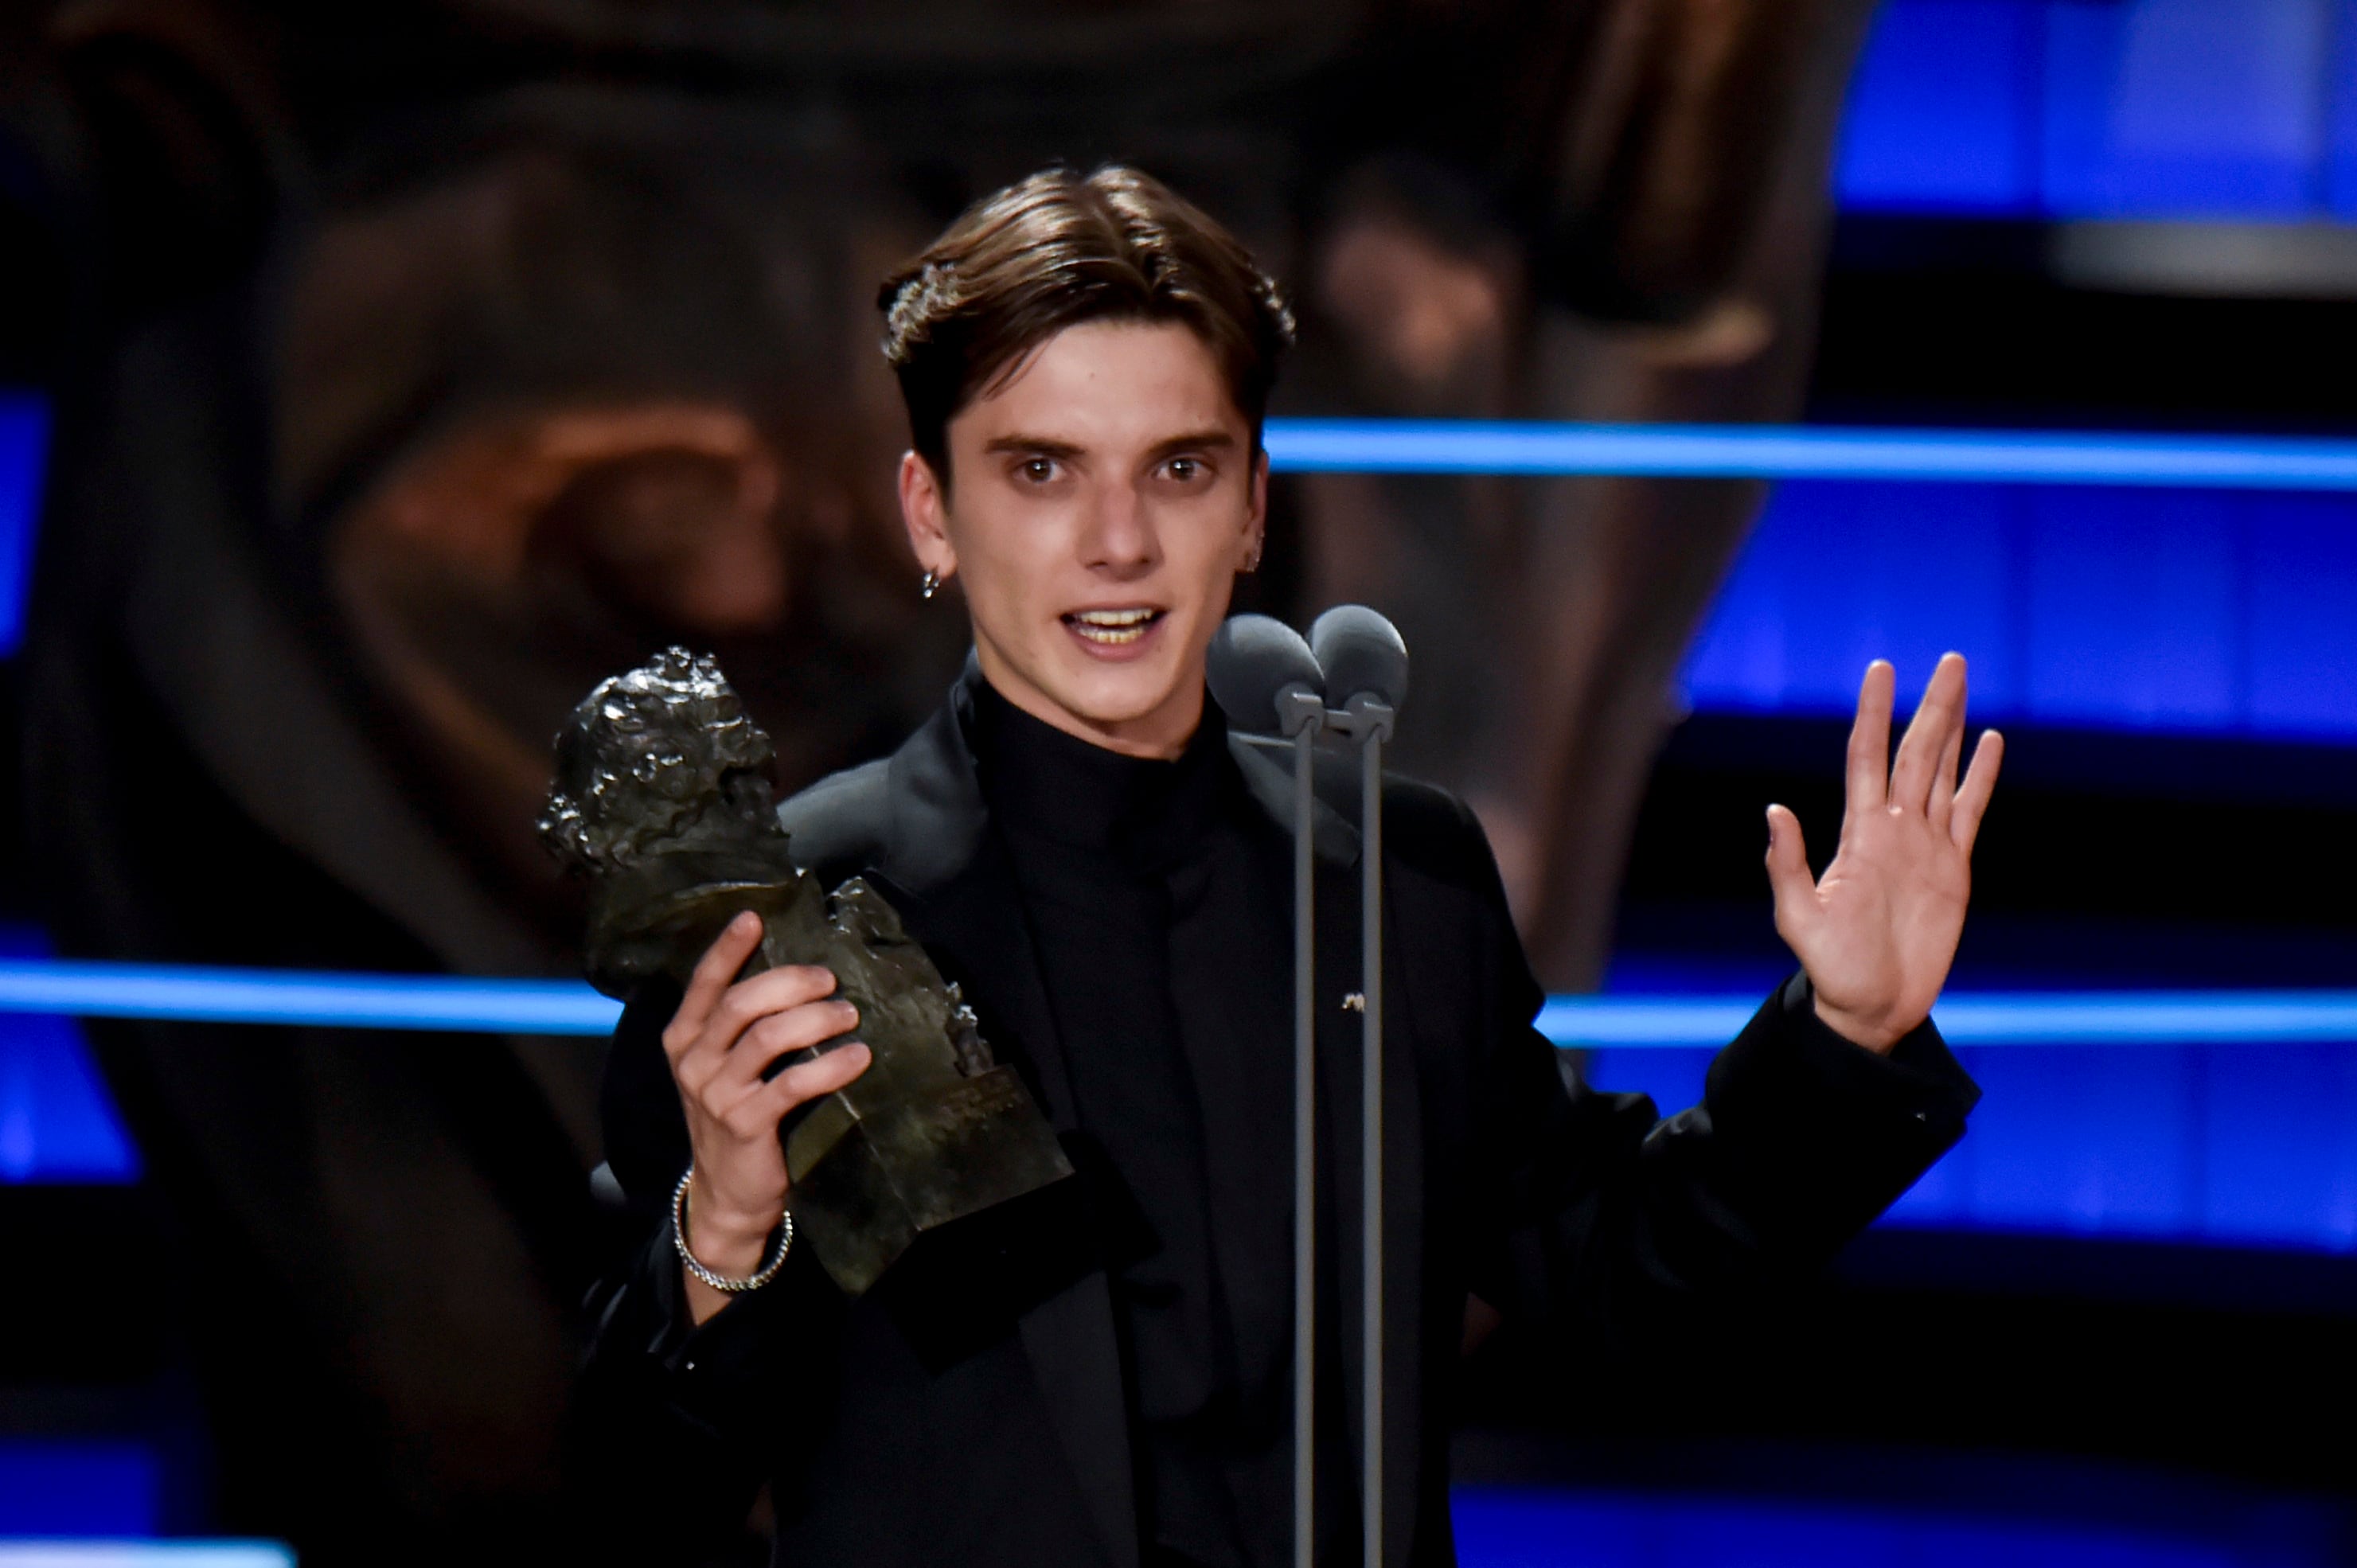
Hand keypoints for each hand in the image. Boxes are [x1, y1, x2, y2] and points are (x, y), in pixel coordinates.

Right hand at [663, 910, 870, 1319]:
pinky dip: (829, 1067)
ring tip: (849, 1015)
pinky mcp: (745, 1125)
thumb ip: (746, 1026)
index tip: (754, 917)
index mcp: (684, 1039)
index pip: (703, 984)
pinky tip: (858, 1058)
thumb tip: (802, 976)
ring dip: (815, 1019)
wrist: (728, 1193)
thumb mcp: (727, 1068)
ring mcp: (716, 1095)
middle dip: (790, 982)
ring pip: (766, 1038)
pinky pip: (791, 1085)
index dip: (727, 949)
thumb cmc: (739, 1116)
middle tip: (830, 979)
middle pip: (741, 1004)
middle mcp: (694, 1062)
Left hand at [1765, 654, 2001, 1053]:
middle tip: (1949, 659)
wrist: (1871, 1005)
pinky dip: (1980, 777)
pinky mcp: (1953, 869)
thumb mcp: (1800, 918)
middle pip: (1915, 753)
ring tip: (1962, 683)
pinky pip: (1970, 812)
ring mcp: (1925, 845)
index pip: (1867, 757)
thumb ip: (1789, 865)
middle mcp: (1894, 828)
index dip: (1874, 713)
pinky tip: (1990, 743)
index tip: (1881, 669)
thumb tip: (1774, 811)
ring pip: (1943, 772)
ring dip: (1954, 728)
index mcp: (1860, 833)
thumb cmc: (1831, 967)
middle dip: (1932, 706)